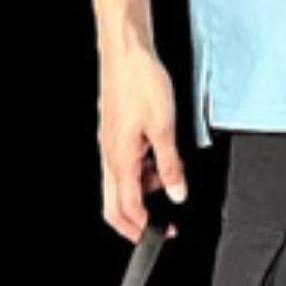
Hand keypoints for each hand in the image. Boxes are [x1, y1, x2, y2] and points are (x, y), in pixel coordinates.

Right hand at [100, 39, 188, 240]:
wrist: (126, 52)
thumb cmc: (141, 81)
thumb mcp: (165, 127)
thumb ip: (171, 165)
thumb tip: (176, 193)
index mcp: (120, 160)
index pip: (128, 209)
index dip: (145, 228)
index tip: (164, 233)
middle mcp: (110, 155)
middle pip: (114, 205)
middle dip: (134, 222)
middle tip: (156, 227)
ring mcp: (109, 144)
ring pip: (118, 184)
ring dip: (140, 192)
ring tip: (167, 182)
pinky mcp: (113, 132)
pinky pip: (122, 164)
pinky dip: (139, 172)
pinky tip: (157, 159)